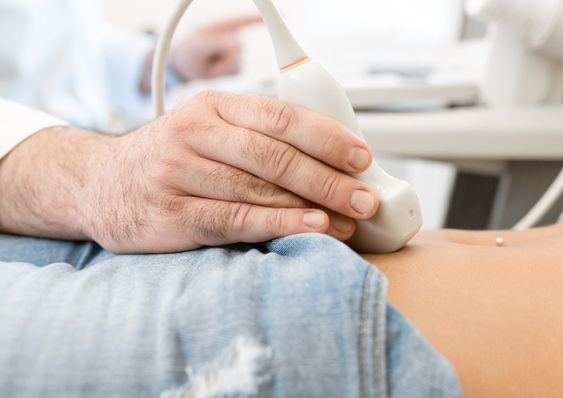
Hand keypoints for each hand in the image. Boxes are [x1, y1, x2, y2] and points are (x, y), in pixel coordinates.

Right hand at [0, 92, 379, 253]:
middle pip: (276, 156)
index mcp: (213, 107)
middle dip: (330, 179)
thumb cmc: (169, 159)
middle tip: (364, 197)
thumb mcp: (208, 131)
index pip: (281, 117)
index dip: (328, 138)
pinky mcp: (172, 214)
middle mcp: (195, 134)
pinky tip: (312, 228)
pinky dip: (280, 225)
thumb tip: (331, 163)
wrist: (97, 183)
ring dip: (314, 207)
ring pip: (260, 188)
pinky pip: (236, 220)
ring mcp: (179, 174)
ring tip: (349, 220)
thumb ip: (259, 140)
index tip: (362, 157)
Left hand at [171, 16, 260, 81]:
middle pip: (238, 47)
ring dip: (222, 66)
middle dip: (224, 57)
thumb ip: (216, 44)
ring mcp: (236, 51)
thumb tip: (236, 45)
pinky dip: (225, 72)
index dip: (259, 19)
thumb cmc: (188, 52)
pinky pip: (238, 70)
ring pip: (238, 62)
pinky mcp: (237, 64)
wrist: (186, 66)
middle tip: (208, 59)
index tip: (277, 15)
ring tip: (210, 62)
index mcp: (222, 26)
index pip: (244, 20)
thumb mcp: (198, 46)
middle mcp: (232, 36)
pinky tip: (215, 67)